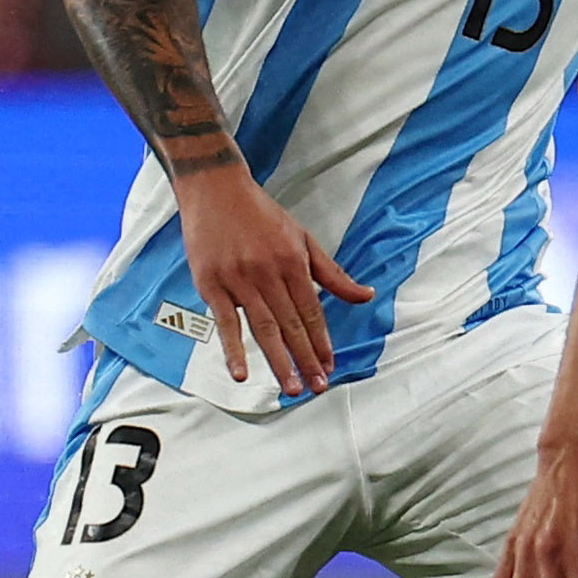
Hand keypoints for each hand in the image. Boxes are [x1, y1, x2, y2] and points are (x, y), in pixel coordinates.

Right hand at [172, 168, 370, 394]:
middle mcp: (268, 273)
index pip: (312, 311)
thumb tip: (366, 295)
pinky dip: (233, 349)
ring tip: (291, 388)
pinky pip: (225, 322)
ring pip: (263, 328)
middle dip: (306, 359)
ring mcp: (238, 280)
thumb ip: (333, 273)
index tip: (329, 366)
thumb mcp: (303, 239)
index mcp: (292, 262)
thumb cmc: (261, 215)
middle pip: (291, 325)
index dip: (321, 341)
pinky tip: (241, 373)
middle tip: (317, 387)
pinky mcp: (211, 284)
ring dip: (278, 361)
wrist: (216, 190)